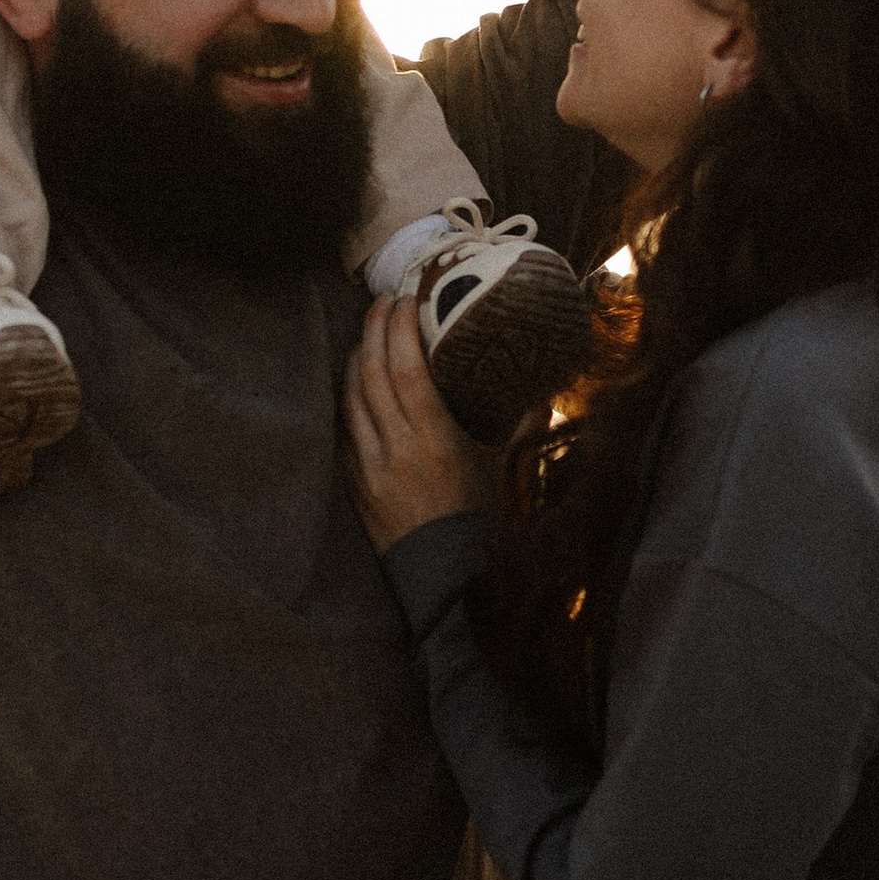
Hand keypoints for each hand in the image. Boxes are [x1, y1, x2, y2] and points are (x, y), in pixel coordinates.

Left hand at [343, 294, 494, 553]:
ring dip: (356, 356)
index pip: (406, 370)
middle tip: (383, 300)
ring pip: (350, 395)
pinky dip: (348, 394)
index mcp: (435, 442)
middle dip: (374, 328)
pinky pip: (344, 426)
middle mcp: (396, 450)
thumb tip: (534, 386)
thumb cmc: (480, 523)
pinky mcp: (354, 481)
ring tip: (369, 330)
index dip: (400, 328)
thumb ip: (510, 423)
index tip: (406, 299)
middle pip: (372, 373)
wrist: (445, 579)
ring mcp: (369, 467)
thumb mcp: (497, 467)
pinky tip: (356, 377)